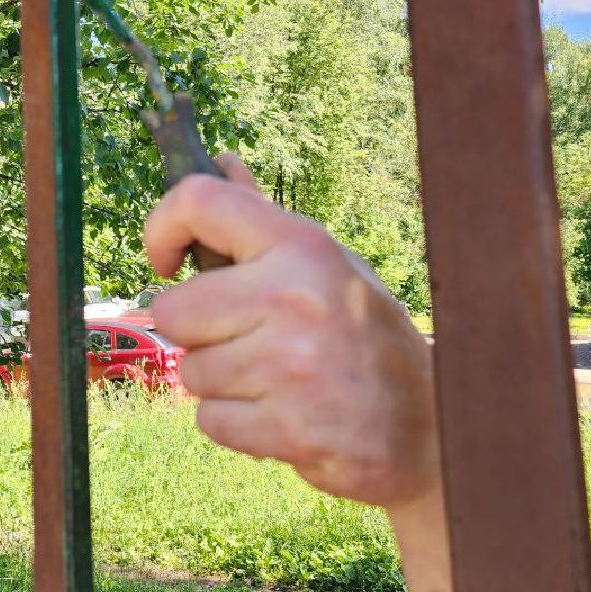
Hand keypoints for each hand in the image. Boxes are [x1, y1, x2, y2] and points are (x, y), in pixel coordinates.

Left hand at [143, 155, 438, 509]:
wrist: (429, 428)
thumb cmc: (364, 335)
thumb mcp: (326, 264)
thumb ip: (263, 220)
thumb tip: (221, 162)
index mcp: (303, 246)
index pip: (198, 201)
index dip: (161, 227)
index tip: (165, 261)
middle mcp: (292, 297)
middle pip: (173, 310)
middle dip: (197, 331)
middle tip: (246, 340)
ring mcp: (289, 366)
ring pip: (190, 372)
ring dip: (222, 383)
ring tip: (277, 380)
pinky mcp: (286, 429)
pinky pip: (210, 421)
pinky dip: (237, 426)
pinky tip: (283, 415)